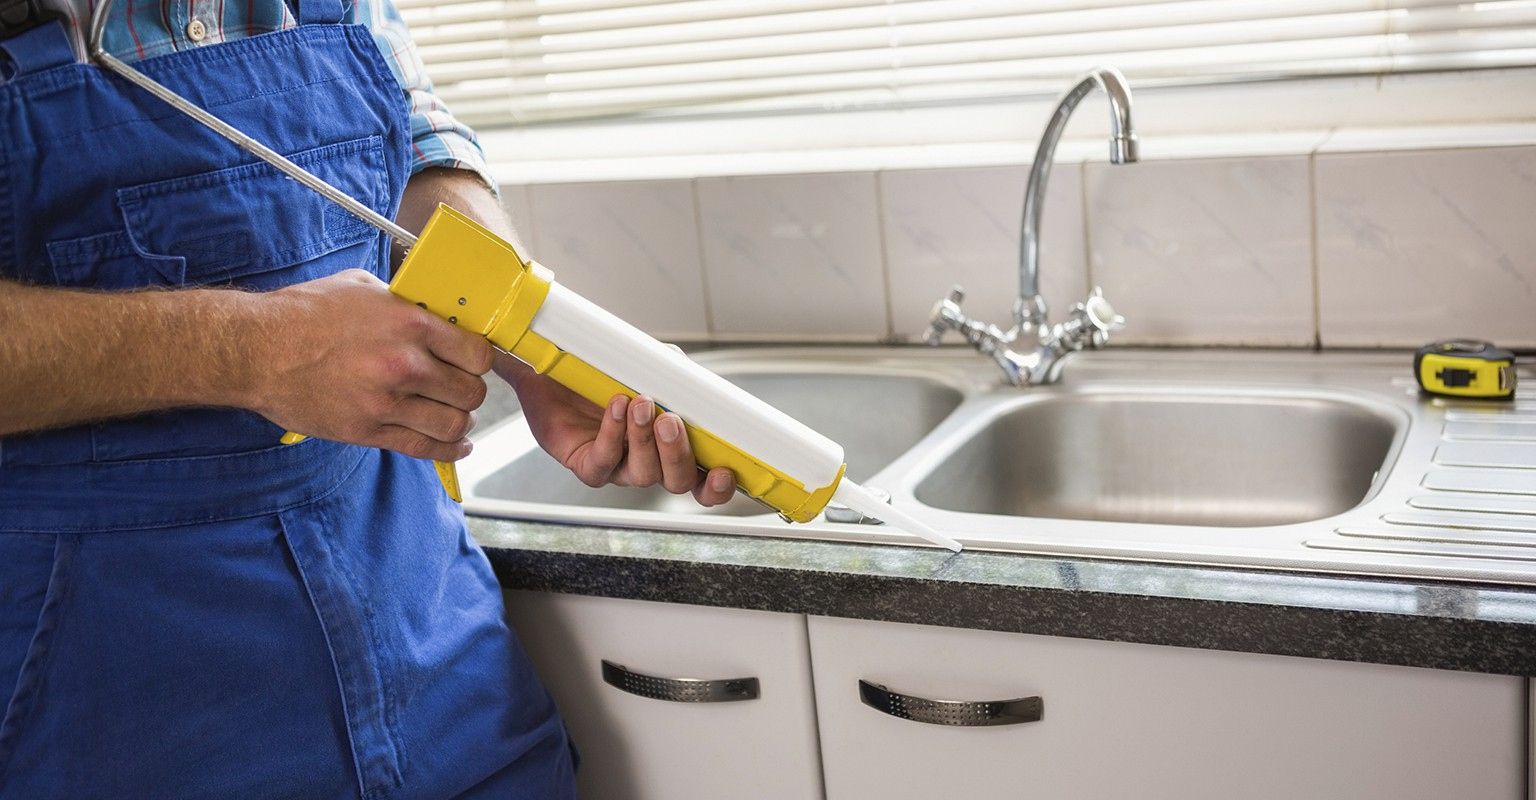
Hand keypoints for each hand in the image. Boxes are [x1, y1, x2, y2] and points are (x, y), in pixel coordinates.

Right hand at [247, 269, 494, 461]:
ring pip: (453, 424)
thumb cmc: (305, 313)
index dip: (480, 360)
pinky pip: (423, 448)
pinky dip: (448, 450)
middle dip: (471, 391)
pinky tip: (458, 445)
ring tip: (454, 415)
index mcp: (408, 324)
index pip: (477, 353)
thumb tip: (437, 311)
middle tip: (461, 388)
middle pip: (471, 392)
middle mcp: (403, 364)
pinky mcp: (367, 430)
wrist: (257, 350)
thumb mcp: (362, 288)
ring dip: (460, 422)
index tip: (475, 362)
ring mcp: (385, 402)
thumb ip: (405, 302)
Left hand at [497, 355, 736, 505]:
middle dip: (678, 454)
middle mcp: (647, 462)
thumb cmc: (604, 372)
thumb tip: (690, 375)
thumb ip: (673, 372)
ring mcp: (617, 467)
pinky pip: (603, 463)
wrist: (555, 368)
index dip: (716, 485)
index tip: (724, 470)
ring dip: (644, 438)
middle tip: (670, 420)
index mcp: (671, 446)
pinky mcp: (586, 464)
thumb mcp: (647, 365)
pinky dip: (613, 434)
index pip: (702, 478)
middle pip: (678, 482)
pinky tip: (615, 407)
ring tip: (639, 403)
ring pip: (643, 474)